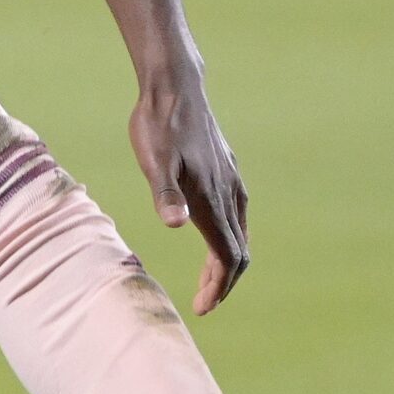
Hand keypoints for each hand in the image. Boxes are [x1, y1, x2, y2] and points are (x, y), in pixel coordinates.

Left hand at [128, 75, 249, 314]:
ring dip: (226, 261)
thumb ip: (164, 193)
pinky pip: (237, 214)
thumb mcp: (153, 159)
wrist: (175, 86)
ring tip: (208, 278)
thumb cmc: (158, 123)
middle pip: (237, 250)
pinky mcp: (227, 169)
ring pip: (239, 232)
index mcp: (212, 198)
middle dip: (223, 281)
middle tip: (204, 302)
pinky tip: (211, 234)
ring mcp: (231, 180)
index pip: (227, 255)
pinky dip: (228, 236)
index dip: (219, 286)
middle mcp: (229, 193)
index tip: (203, 307)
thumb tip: (174, 225)